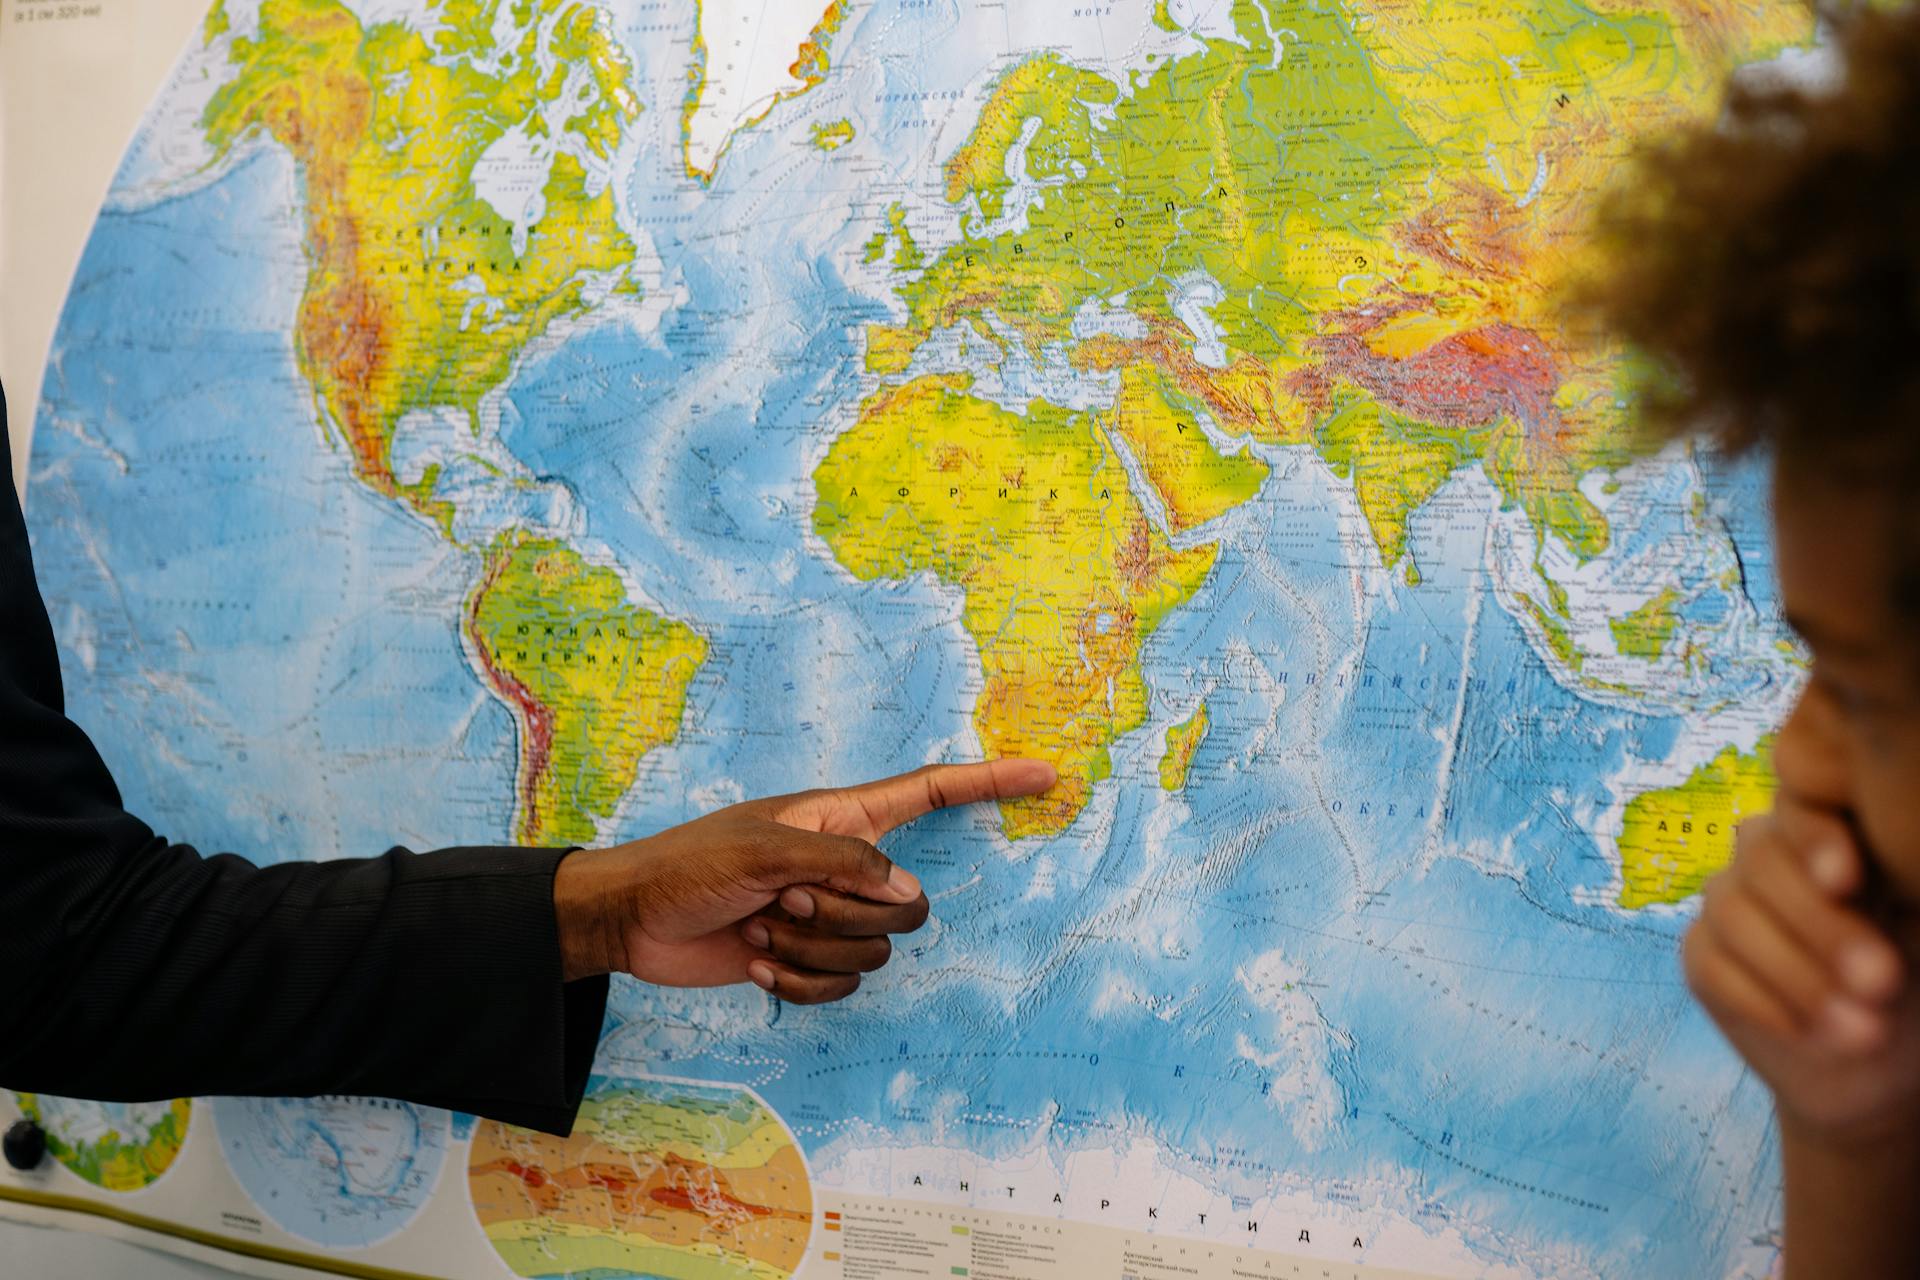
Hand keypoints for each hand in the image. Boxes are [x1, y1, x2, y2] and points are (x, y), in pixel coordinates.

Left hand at [552, 760, 1056, 1003]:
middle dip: (849, 915)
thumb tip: (909, 896)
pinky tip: (756, 962)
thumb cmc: (688, 865)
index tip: (1044, 777)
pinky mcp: (808, 961)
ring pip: (875, 952)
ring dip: (812, 950)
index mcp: (840, 817)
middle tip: (787, 900)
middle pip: (908, 905)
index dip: (988, 783)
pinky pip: (842, 988)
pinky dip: (799, 983)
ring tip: (760, 928)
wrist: (631, 920)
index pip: (929, 793)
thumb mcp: (763, 851)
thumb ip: (846, 865)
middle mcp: (844, 865)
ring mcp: (828, 915)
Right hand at [1683, 793, 1919, 1144]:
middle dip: (1820, 924)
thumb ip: (1895, 883)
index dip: (1815, 838)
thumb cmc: (1913, 981)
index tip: (1847, 882)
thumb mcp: (1914, 925)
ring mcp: (1727, 901)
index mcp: (1826, 833)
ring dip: (1799, 975)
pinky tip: (1816, 1036)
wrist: (1875, 1059)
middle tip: (1880, 981)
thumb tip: (1887, 866)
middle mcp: (1767, 853)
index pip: (1800, 805)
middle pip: (1760, 858)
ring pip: (1733, 912)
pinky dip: (1765, 1003)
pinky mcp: (1702, 954)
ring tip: (1862, 1031)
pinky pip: (1712, 965)